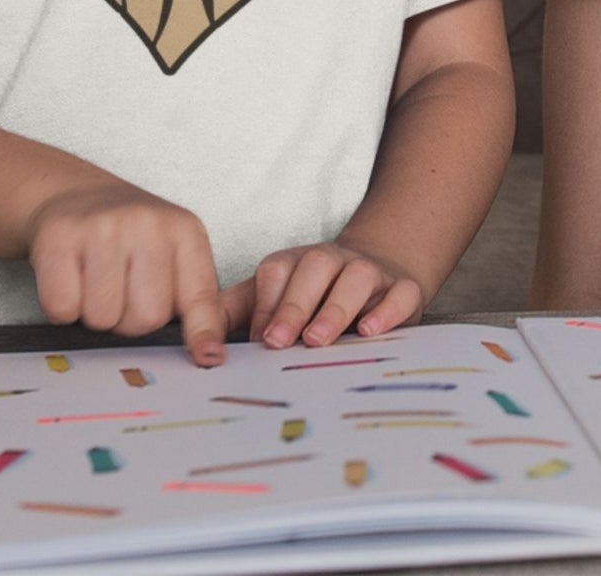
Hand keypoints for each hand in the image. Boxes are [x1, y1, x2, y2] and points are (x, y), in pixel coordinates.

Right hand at [27, 180, 229, 365]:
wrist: (79, 196)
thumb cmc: (131, 237)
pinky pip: (63, 308)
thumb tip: (208, 354)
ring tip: (95, 280)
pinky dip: (62, 306)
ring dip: (94, 313)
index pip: (201, 294)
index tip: (208, 358)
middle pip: (147, 319)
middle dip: (129, 319)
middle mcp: (149, 224)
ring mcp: (105, 227)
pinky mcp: (61, 237)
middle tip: (121, 289)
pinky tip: (70, 276)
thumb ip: (191, 299)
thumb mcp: (173, 253)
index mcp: (186, 232)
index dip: (203, 331)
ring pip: (103, 318)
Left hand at [227, 241, 425, 349]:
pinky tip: (370, 330)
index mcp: (298, 263)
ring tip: (318, 339)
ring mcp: (371, 272)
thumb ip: (239, 310)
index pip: (277, 271)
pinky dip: (388, 310)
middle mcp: (334, 261)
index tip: (258, 338)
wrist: (383, 266)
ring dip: (336, 307)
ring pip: (357, 276)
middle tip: (279, 340)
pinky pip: (400, 293)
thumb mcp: (279, 295)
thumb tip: (196, 335)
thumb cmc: (320, 292)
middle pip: (314, 268)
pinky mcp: (404, 288)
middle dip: (295, 304)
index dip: (266, 303)